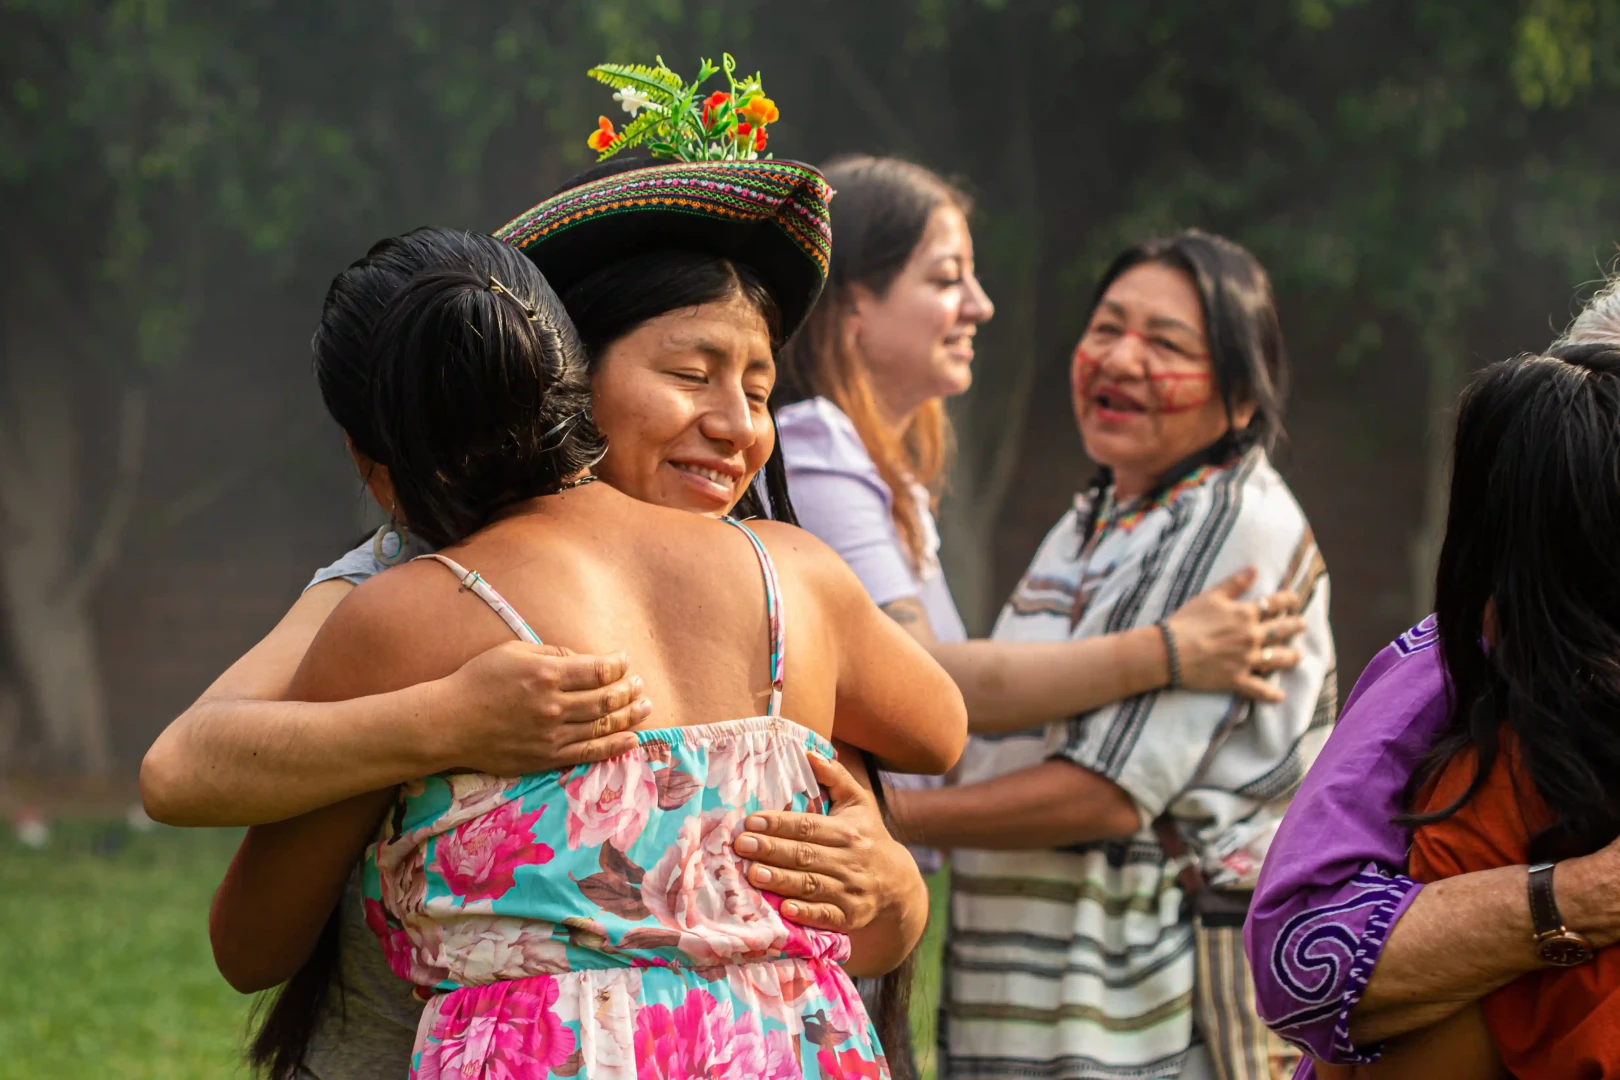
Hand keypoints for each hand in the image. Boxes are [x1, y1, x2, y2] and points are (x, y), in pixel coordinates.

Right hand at [431, 640, 648, 773]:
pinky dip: (615, 745)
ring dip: (630, 715)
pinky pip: (589, 753)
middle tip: (640, 685)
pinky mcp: (546, 758)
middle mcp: (553, 707)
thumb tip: (582, 659)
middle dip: (629, 690)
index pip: (597, 671)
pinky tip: (632, 738)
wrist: (449, 724)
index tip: (625, 661)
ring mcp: (552, 736)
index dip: (618, 666)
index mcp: (546, 676)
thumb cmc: (478, 681)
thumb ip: (552, 654)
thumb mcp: (513, 652)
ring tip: (645, 706)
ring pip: (603, 726)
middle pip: (606, 699)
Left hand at [733, 752, 923, 931]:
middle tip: (741, 845)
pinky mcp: (851, 916)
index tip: (751, 820)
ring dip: (781, 880)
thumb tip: (807, 751)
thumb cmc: (868, 836)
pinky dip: (806, 913)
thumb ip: (834, 777)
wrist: (898, 883)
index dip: (780, 823)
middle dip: (771, 849)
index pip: (809, 826)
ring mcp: (851, 890)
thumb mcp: (858, 803)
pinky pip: (826, 915)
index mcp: (848, 831)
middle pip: (806, 854)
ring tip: (753, 874)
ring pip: (811, 884)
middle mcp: (850, 860)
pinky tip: (784, 909)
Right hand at [1167, 567, 1305, 702]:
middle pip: (1281, 630)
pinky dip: (1270, 695)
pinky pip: (1259, 689)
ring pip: (1277, 658)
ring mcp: (1246, 660)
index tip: (1294, 599)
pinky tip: (1280, 697)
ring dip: (1291, 657)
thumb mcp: (1210, 596)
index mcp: (1245, 614)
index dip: (1288, 600)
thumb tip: (1255, 568)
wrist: (1170, 651)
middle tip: (1302, 625)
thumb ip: (1235, 583)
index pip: (1275, 604)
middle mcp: (1252, 636)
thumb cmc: (1187, 621)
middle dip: (1295, 626)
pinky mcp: (1237, 679)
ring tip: (1299, 655)